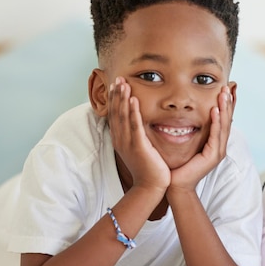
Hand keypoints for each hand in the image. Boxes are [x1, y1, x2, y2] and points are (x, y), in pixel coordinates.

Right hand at [108, 76, 169, 192]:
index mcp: (120, 139)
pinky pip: (135, 126)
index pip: (115, 115)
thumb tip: (139, 124)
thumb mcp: (139, 148)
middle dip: (116, 94)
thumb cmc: (148, 168)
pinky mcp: (138, 146)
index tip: (115, 85)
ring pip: (123, 116)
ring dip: (123, 98)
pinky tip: (133, 99)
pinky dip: (133, 111)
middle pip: (116, 112)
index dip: (114, 99)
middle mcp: (121, 139)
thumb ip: (138, 136)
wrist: (150, 187)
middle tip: (118, 78)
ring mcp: (128, 143)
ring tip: (124, 83)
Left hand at [168, 86, 234, 194]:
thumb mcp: (187, 142)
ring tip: (224, 94)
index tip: (229, 88)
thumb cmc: (178, 164)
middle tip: (229, 86)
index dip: (227, 104)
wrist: (175, 184)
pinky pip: (215, 135)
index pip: (223, 119)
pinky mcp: (212, 156)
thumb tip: (186, 115)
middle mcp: (219, 145)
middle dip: (229, 102)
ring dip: (224, 108)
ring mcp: (218, 151)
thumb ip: (191, 130)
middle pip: (227, 120)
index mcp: (215, 142)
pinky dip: (216, 122)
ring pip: (224, 125)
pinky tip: (215, 111)